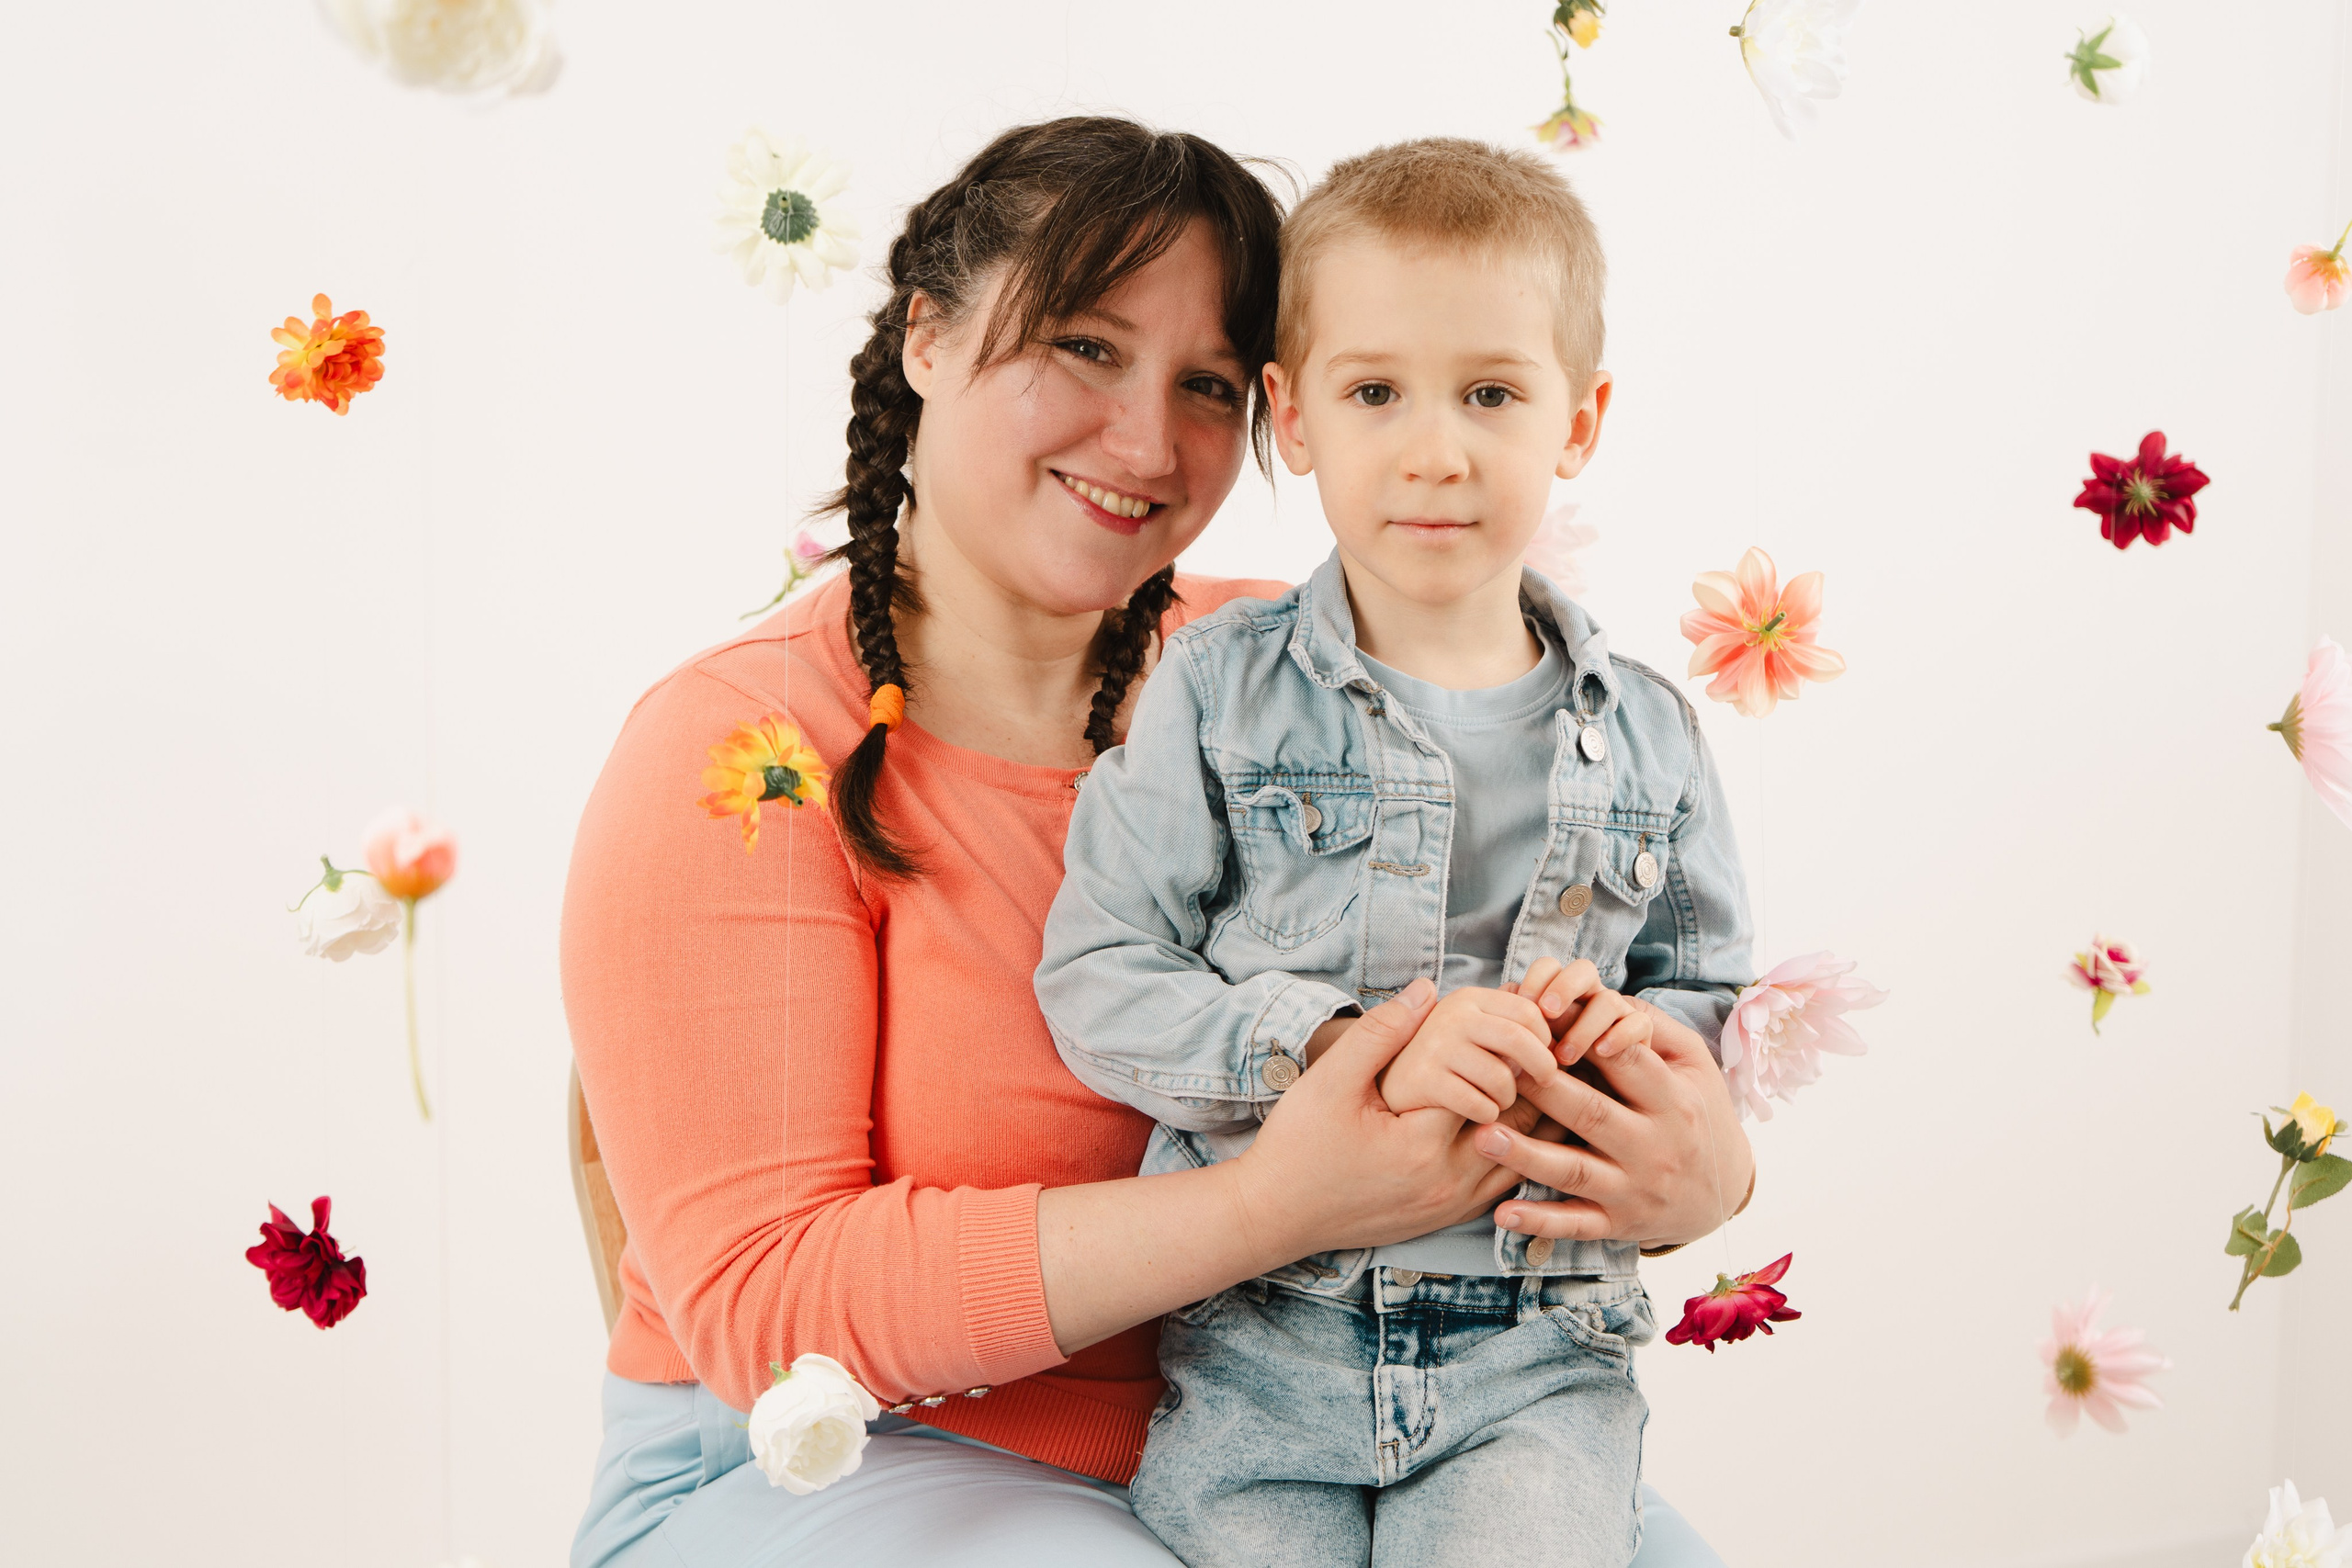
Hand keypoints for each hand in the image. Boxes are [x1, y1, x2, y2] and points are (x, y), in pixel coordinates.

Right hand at [1236, 979, 1538, 1256]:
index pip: (1491, 1086)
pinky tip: (1502, 1119)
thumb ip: (1381, 1032)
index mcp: (1421, 1144)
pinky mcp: (1445, 1219)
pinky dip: (1511, 1151)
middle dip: (1523, 1083)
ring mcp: (1449, 1206)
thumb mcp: (1330, 1080)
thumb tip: (1426, 989)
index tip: (1507, 1024)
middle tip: (1530, 1047)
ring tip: (1523, 1079)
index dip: (1501, 1050)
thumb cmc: (1297, 1144)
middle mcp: (1446, 1182)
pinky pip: (1501, 1184)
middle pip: (1516, 1125)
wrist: (1275, 1214)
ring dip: (1525, 1120)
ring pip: (1518, 1159)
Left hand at [1471, 997, 1752, 1250]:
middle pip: (1592, 1113)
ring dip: (1527, 1156)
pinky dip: (1540, 1222)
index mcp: (1672, 1101)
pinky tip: (1503, 1214)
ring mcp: (1634, 1189)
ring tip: (1483, 1137)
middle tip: (1497, 1071)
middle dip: (1543, 1091)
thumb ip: (1654, 1029)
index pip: (1626, 1063)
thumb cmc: (1698, 1114)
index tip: (1540, 1023)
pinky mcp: (1619, 1224)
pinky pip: (1576, 1224)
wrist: (1724, 1195)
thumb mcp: (1694, 1066)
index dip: (1584, 1040)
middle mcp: (1654, 1146)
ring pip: (1576, 1171)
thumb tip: (1607, 996)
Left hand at [1513, 957, 1652, 1066]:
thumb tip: (1500, 1022)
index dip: (1537, 977)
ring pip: (1608, 999)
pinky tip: (1601, 1052)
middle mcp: (1590, 998)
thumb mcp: (1530, 1056)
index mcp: (1560, 995)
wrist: (1592, 1106)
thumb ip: (1519, 1035)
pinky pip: (1638, 1023)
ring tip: (1563, 1056)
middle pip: (1583, 970)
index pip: (1550, 967)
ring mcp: (1618, 1015)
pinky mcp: (1640, 1037)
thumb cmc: (1548, 1080)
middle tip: (1546, 1013)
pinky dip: (1620, 1034)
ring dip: (1584, 1025)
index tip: (1522, 1002)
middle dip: (1563, 986)